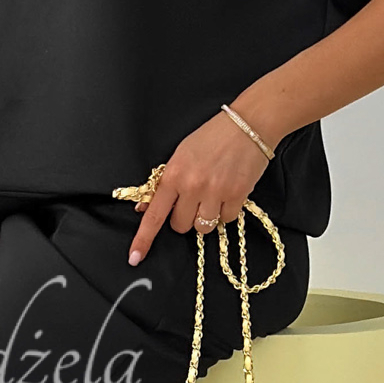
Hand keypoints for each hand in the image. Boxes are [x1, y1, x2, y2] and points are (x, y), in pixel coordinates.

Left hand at [127, 109, 271, 265]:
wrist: (248, 124)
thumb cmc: (212, 137)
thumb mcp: (180, 155)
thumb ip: (164, 183)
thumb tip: (146, 208)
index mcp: (174, 175)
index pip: (154, 215)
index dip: (143, 238)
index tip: (135, 257)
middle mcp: (192, 186)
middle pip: (181, 226)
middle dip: (186, 217)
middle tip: (195, 198)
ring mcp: (215, 192)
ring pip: (204, 227)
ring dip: (207, 217)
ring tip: (214, 194)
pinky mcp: (237, 196)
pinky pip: (227, 219)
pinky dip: (227, 210)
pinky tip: (229, 191)